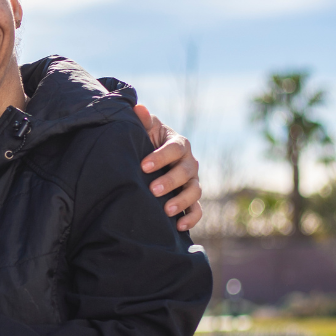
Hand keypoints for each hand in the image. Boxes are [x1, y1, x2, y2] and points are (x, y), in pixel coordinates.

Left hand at [133, 105, 201, 231]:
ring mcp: (191, 182)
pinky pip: (197, 210)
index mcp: (178, 144)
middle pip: (186, 172)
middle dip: (170, 181)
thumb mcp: (143, 130)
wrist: (148, 161)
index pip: (174, 149)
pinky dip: (192, 218)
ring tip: (166, 210)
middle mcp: (189, 163)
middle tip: (153, 190)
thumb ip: (142, 121)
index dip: (160, 157)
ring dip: (182, 201)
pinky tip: (179, 227)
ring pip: (195, 191)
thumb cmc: (144, 142)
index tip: (143, 166)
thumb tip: (138, 108)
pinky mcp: (190, 199)